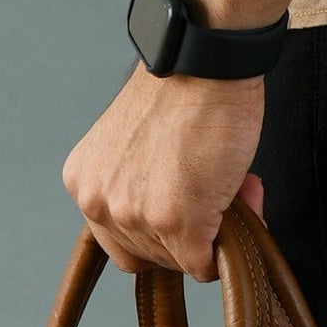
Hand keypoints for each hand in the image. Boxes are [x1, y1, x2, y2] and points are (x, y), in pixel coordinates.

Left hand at [63, 64, 265, 279]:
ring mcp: (135, 216)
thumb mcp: (136, 146)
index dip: (161, 228)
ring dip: (214, 232)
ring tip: (229, 181)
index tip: (188, 196)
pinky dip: (230, 245)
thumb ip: (142, 188)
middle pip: (149, 257)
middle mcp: (98, 203)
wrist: (203, 61)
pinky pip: (206, 266)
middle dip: (189, 233)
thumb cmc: (181, 89)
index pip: (120, 241)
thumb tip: (183, 226)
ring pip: (180, 262)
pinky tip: (241, 197)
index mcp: (84, 182)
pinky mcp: (175, 223)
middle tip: (215, 188)